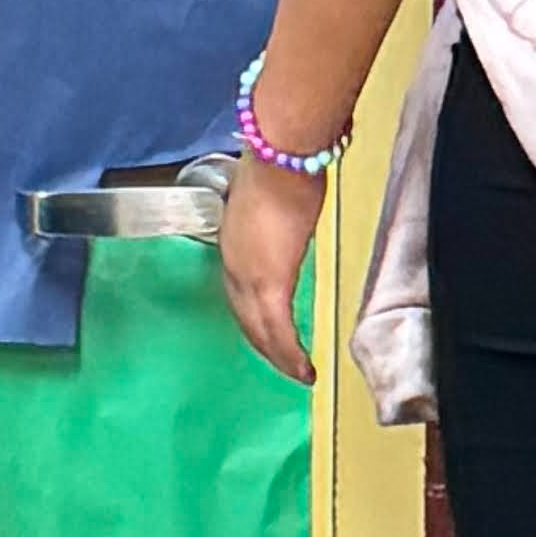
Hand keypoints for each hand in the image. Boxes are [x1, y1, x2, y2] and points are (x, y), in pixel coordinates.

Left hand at [219, 155, 322, 383]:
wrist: (281, 162)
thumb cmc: (281, 172)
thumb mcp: (268, 202)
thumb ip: (272, 222)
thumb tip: (285, 221)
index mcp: (232, 246)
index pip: (238, 294)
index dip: (251, 317)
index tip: (265, 333)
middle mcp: (234, 266)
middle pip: (246, 318)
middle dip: (264, 345)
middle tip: (283, 365)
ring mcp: (249, 276)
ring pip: (260, 329)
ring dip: (278, 355)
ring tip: (296, 373)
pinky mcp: (270, 283)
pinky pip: (278, 330)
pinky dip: (289, 354)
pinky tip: (303, 370)